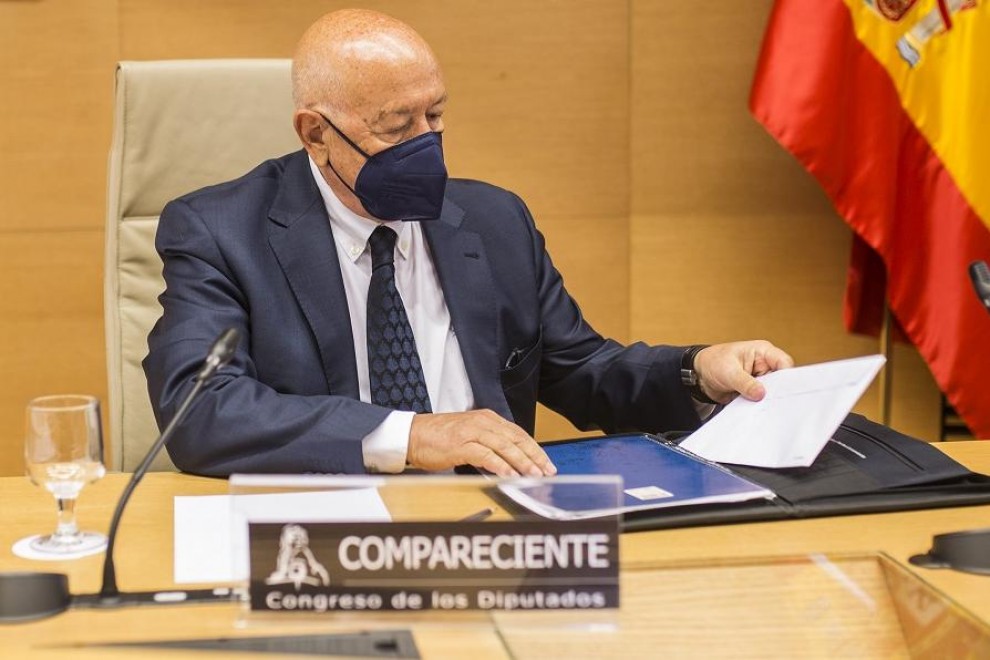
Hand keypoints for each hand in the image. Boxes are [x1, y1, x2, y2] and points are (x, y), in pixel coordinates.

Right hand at [408, 409, 556, 477]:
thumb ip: (489, 443)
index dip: (534, 448)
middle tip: (547, 470)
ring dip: (522, 462)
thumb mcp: (469, 435)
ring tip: (534, 474)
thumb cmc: (438, 438)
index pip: (518, 433)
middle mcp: (483, 422)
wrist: (411, 435)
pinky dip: (500, 465)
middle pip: (516, 439)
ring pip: (505, 446)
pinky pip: (486, 455)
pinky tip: (510, 474)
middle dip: (534, 456)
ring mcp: (472, 432)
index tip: (546, 462)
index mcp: (487, 418)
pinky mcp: (461, 444)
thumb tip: (510, 460)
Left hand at [694, 340, 793, 403]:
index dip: (787, 376)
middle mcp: (764, 365)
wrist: (699, 375)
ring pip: (772, 391)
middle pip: (781, 379)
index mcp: (762, 352)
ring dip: (767, 400)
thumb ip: (745, 383)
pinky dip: (759, 405)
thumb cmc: (713, 362)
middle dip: (777, 391)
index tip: (784, 390)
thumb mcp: (729, 371)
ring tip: (764, 408)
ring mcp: (760, 379)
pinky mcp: (754, 391)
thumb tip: (761, 394)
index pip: (783, 362)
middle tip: (773, 403)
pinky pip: (762, 399)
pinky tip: (756, 411)